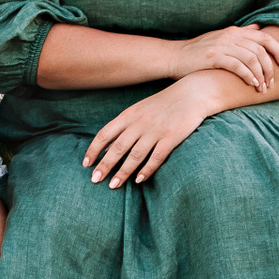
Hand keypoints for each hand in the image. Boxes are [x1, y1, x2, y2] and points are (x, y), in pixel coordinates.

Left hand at [83, 79, 209, 188]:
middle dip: (104, 165)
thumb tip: (107, 147)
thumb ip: (124, 126)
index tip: (86, 164)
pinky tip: (139, 180)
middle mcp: (139, 123)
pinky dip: (147, 170)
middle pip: (117, 148)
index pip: (105, 134)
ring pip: (135, 155)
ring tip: (114, 185)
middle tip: (95, 180)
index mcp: (129, 115)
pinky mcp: (171, 138)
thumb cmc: (163, 103)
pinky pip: (156, 157)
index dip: (94, 150)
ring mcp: (155, 131)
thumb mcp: (139, 110)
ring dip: (123, 172)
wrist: (192, 93)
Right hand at [171, 25, 278, 92]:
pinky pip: (238, 66)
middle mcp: (230, 36)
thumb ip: (240, 34)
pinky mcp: (214, 57)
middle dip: (271, 67)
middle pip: (261, 50)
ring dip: (261, 75)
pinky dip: (248, 76)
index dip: (278, 51)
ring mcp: (222, 46)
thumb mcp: (220, 38)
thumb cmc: (198, 52)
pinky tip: (251, 85)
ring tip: (262, 88)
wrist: (174, 57)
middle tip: (273, 82)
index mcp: (234, 31)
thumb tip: (258, 28)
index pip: (265, 38)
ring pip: (252, 59)